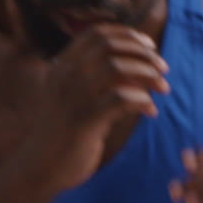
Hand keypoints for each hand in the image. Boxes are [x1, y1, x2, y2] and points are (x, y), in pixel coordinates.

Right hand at [14, 24, 169, 192]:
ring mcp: (72, 97)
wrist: (39, 169)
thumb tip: (142, 66)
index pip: (96, 34)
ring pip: (116, 67)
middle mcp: (64, 76)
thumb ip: (100, 80)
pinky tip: (150, 110)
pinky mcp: (82, 120)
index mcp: (61, 66)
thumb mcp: (76, 98)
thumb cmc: (65, 133)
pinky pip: (120, 98)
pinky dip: (142, 100)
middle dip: (143, 52)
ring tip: (163, 87)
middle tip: (163, 67)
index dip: (127, 35)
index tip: (149, 46)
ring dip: (147, 74)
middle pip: (109, 46)